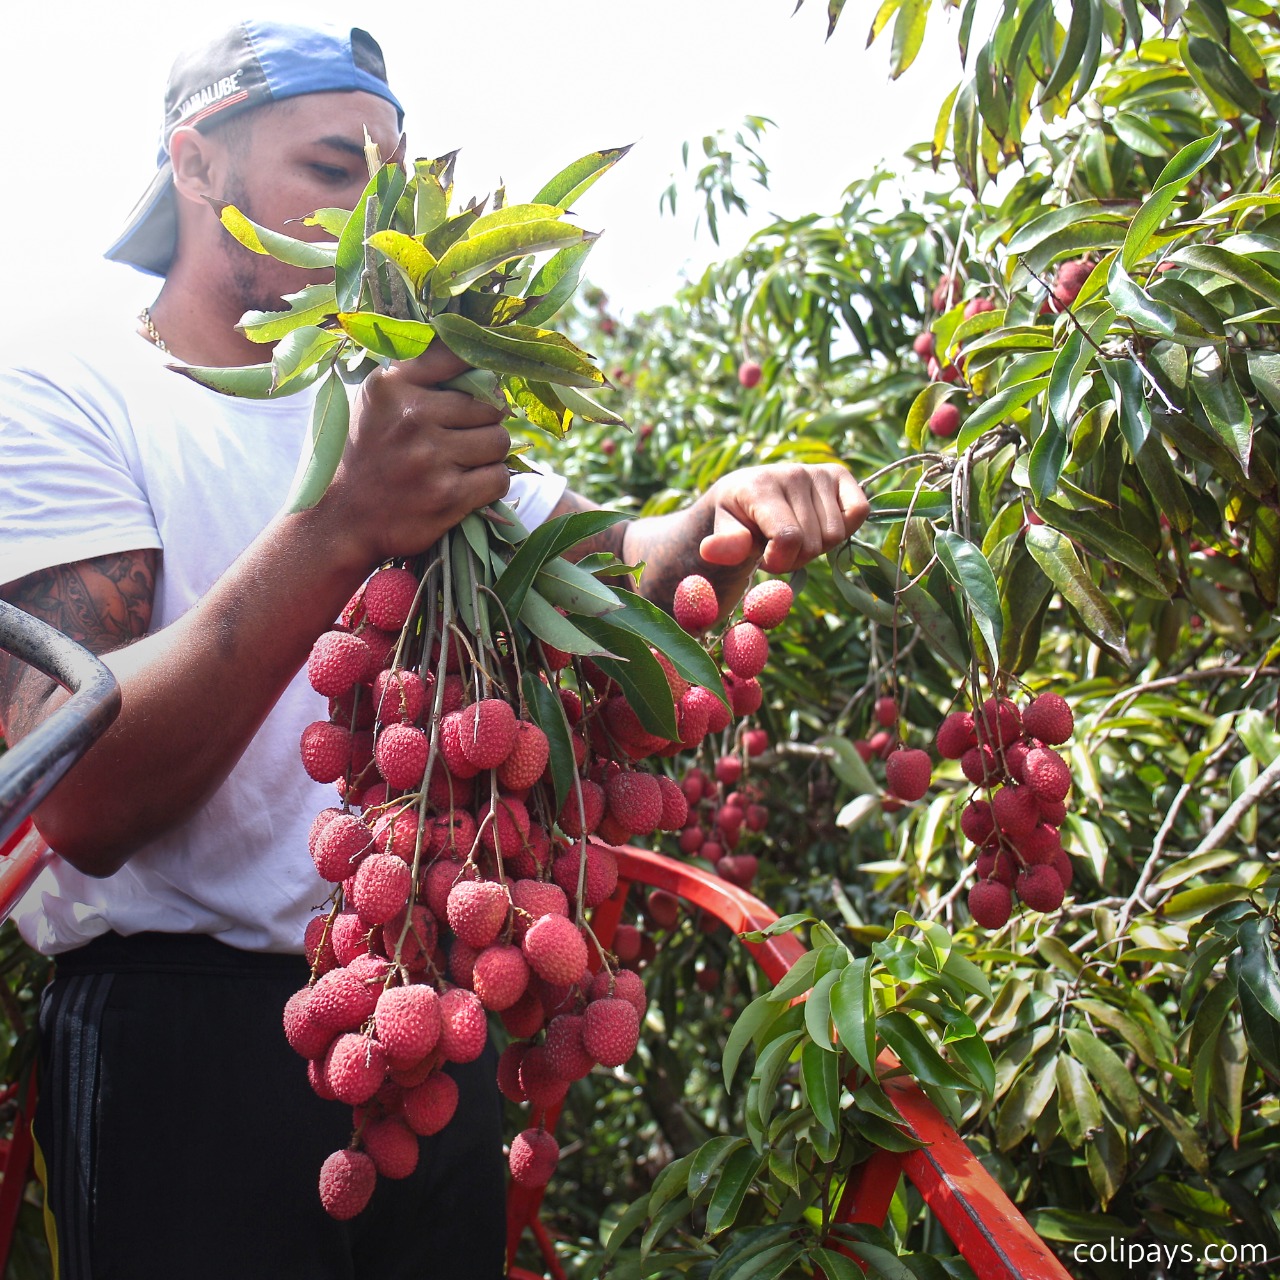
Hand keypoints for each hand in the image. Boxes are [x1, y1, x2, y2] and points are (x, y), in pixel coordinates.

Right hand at [324, 343, 511, 564]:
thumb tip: (477, 361)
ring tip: (465, 462)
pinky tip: (469, 485)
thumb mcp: (373, 404)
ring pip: (499, 442)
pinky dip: (491, 483)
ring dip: (491, 454)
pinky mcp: (448, 496)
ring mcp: (431, 458)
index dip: (479, 369)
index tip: (482, 383)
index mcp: (392, 386)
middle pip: (489, 407)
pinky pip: (498, 478)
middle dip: (485, 422)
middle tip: (466, 436)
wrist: (341, 521)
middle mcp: (412, 417)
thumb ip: (415, 376)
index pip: (455, 355)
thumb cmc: (365, 456)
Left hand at [698, 463, 868, 573]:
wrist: (747, 495)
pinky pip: (859, 512)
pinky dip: (844, 529)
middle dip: (795, 557)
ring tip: (794, 537)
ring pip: (836, 535)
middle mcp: (792, 473)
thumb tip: (709, 550)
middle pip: (814, 542)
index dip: (780, 561)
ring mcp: (818, 472)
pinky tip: (819, 526)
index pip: (789, 537)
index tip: (764, 560)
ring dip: (816, 548)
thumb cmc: (735, 519)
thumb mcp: (723, 533)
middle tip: (776, 548)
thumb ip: (724, 544)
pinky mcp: (840, 475)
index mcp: (760, 486)